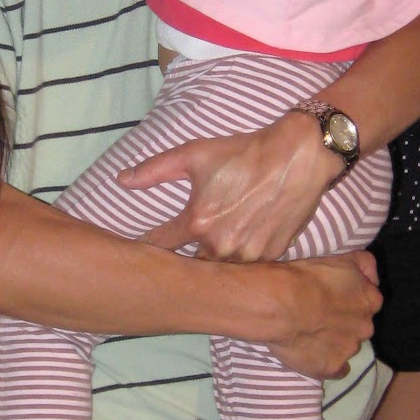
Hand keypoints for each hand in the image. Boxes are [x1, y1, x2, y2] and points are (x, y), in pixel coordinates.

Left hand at [117, 112, 341, 261]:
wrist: (298, 156)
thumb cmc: (244, 153)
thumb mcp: (194, 154)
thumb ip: (154, 170)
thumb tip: (121, 180)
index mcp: (198, 222)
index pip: (160, 246)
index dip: (149, 246)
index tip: (141, 250)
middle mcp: (222, 245)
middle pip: (191, 262)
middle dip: (185, 256)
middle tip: (183, 248)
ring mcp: (249, 254)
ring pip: (221, 266)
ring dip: (215, 257)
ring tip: (216, 243)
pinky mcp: (272, 255)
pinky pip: (248, 264)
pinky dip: (241, 255)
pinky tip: (242, 239)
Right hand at [263, 251, 380, 378]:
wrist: (281, 303)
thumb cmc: (308, 276)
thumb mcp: (341, 258)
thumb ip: (364, 264)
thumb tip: (373, 276)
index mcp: (370, 300)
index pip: (367, 304)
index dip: (348, 303)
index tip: (331, 301)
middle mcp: (366, 326)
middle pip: (358, 327)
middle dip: (343, 324)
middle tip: (318, 317)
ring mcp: (350, 349)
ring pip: (346, 348)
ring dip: (333, 343)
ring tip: (309, 335)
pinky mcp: (332, 368)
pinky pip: (336, 370)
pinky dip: (326, 364)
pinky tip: (312, 354)